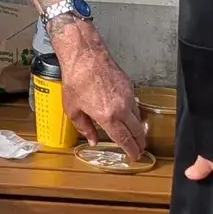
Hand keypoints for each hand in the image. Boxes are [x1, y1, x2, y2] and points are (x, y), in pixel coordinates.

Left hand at [54, 26, 146, 160]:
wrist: (85, 56)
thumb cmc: (76, 80)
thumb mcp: (73, 109)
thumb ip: (84, 128)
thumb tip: (92, 140)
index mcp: (107, 117)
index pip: (124, 139)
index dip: (131, 150)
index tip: (134, 156)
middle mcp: (121, 108)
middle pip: (137, 131)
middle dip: (140, 142)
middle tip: (140, 149)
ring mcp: (128, 96)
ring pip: (138, 117)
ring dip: (138, 128)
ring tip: (135, 134)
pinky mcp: (129, 85)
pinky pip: (135, 103)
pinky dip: (133, 112)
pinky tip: (127, 114)